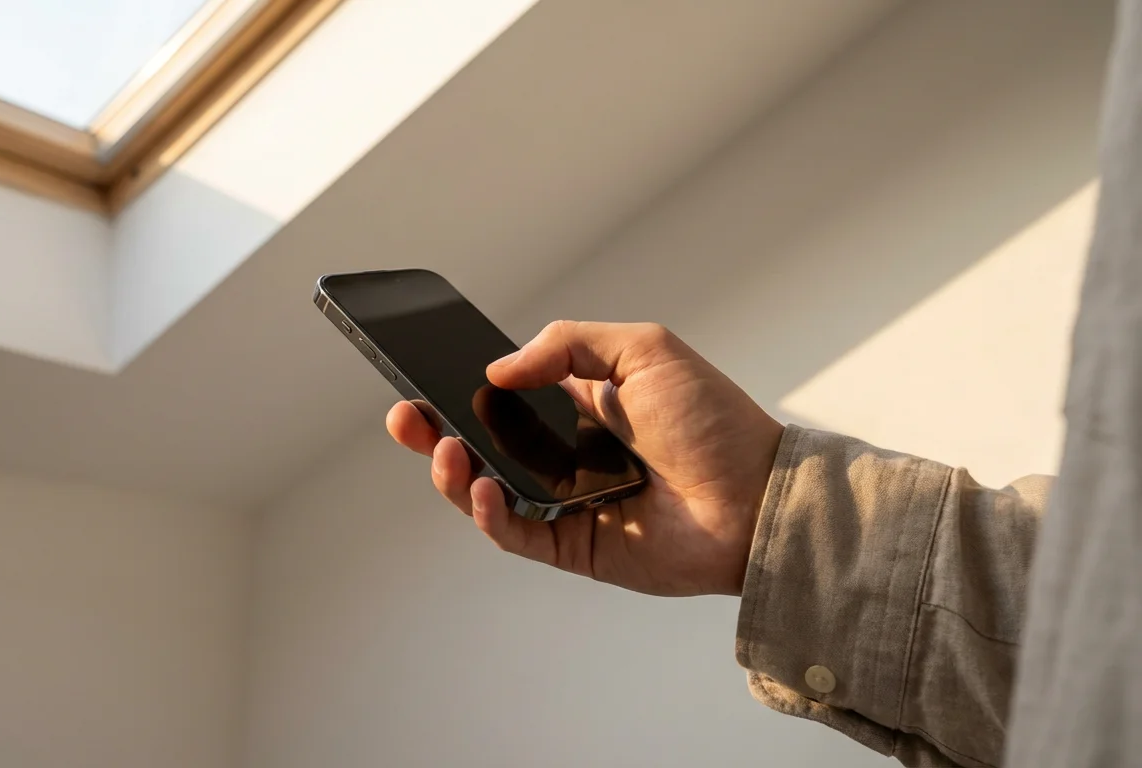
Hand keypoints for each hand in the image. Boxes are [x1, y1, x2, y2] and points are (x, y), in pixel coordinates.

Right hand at [386, 321, 783, 596]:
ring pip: (486, 492)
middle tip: (405, 416)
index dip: (459, 388)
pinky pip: (515, 534)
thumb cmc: (712, 420)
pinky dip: (490, 513)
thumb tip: (499, 369)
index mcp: (578, 406)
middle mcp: (564, 455)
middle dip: (433, 431)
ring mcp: (564, 503)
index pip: (502, 396)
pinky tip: (485, 489)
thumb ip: (567, 346)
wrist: (756, 495)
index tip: (422, 373)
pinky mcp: (573, 547)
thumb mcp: (643, 349)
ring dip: (453, 472)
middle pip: (480, 446)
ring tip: (444, 450)